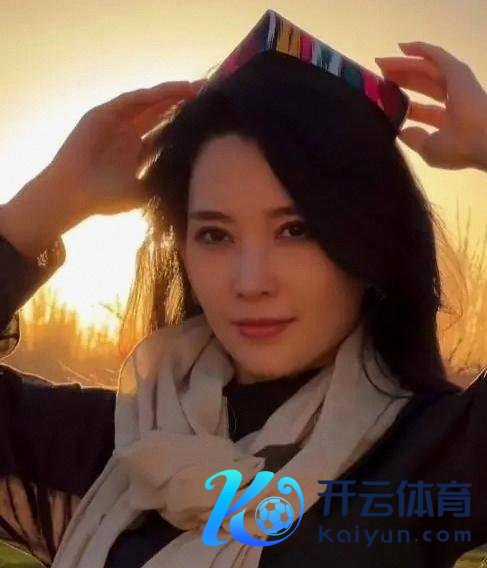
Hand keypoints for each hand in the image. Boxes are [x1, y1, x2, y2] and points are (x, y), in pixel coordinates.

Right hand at [44, 79, 206, 219]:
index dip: (184, 124)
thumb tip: (192, 182)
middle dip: (181, 103)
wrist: (73, 195)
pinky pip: (128, 101)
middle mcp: (128, 133)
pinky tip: (167, 91)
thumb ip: (161, 182)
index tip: (206, 118)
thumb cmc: (105, 198)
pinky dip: (147, 96)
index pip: (165, 132)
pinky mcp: (101, 114)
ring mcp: (115, 122)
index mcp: (137, 151)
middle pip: (160, 113)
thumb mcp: (143, 192)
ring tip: (192, 88)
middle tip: (205, 93)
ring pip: (147, 104)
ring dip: (168, 94)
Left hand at [375, 41, 486, 170]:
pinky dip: (420, 49)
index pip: (423, 110)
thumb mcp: (429, 149)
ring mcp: (457, 84)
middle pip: (422, 85)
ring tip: (381, 62)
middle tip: (379, 75)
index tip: (385, 101)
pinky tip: (402, 46)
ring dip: (403, 64)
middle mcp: (454, 100)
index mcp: (449, 120)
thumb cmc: (458, 148)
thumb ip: (415, 139)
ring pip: (425, 69)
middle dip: (401, 79)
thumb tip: (403, 131)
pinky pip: (435, 55)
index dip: (405, 104)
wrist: (480, 139)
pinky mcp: (457, 71)